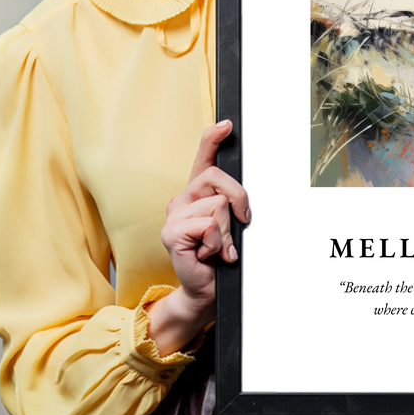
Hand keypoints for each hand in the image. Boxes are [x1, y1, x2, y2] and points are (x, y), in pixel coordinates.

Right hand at [146, 120, 250, 354]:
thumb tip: (242, 197)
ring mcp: (173, 215)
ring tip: (219, 247)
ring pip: (218, 205)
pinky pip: (208, 225)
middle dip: (239, 200)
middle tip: (240, 223)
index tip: (227, 124)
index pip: (203, 158)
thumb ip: (232, 204)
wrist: (206, 289)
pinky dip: (217, 243)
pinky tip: (208, 254)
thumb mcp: (231, 224)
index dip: (213, 138)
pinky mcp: (171, 233)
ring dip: (227, 231)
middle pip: (218, 178)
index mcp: (197, 193)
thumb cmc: (220, 256)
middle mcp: (182, 199)